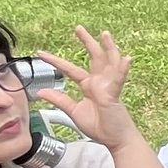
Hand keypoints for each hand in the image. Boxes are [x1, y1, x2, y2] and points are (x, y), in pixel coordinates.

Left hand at [33, 27, 140, 150]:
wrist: (114, 139)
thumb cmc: (100, 125)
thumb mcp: (74, 111)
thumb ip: (60, 100)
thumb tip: (42, 91)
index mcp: (89, 85)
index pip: (70, 69)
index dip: (56, 61)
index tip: (41, 53)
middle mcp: (100, 82)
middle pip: (93, 57)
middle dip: (87, 42)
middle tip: (78, 28)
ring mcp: (109, 86)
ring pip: (109, 62)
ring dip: (109, 48)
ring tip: (106, 34)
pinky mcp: (115, 93)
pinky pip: (119, 79)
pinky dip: (123, 68)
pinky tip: (126, 58)